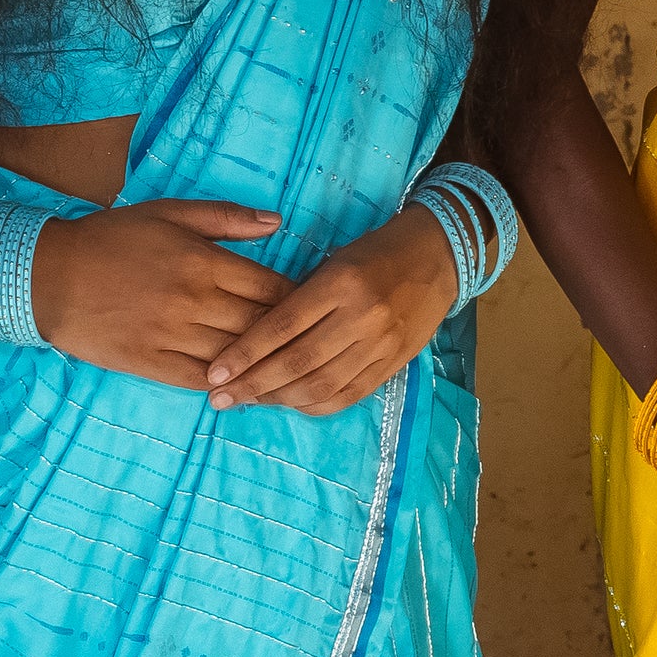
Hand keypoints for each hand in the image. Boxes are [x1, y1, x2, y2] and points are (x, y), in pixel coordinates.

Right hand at [26, 197, 287, 388]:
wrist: (49, 276)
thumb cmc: (113, 238)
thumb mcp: (170, 213)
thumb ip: (227, 218)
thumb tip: (278, 222)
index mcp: (204, 262)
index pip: (272, 288)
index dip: (298, 300)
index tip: (312, 306)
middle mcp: (194, 301)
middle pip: (261, 325)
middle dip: (289, 335)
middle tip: (312, 343)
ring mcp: (172, 336)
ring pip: (235, 357)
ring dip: (264, 366)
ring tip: (290, 372)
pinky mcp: (150, 363)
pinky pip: (200, 380)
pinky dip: (227, 386)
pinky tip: (245, 388)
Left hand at [204, 203, 460, 416]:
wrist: (441, 254)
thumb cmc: (376, 252)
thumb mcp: (335, 261)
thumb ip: (300, 299)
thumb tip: (256, 340)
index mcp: (341, 282)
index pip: (283, 324)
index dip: (245, 352)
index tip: (215, 371)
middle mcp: (362, 315)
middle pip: (297, 361)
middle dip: (253, 384)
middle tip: (220, 398)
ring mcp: (382, 343)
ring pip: (321, 384)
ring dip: (279, 399)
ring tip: (250, 401)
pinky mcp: (394, 362)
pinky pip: (348, 394)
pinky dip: (314, 405)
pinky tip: (291, 403)